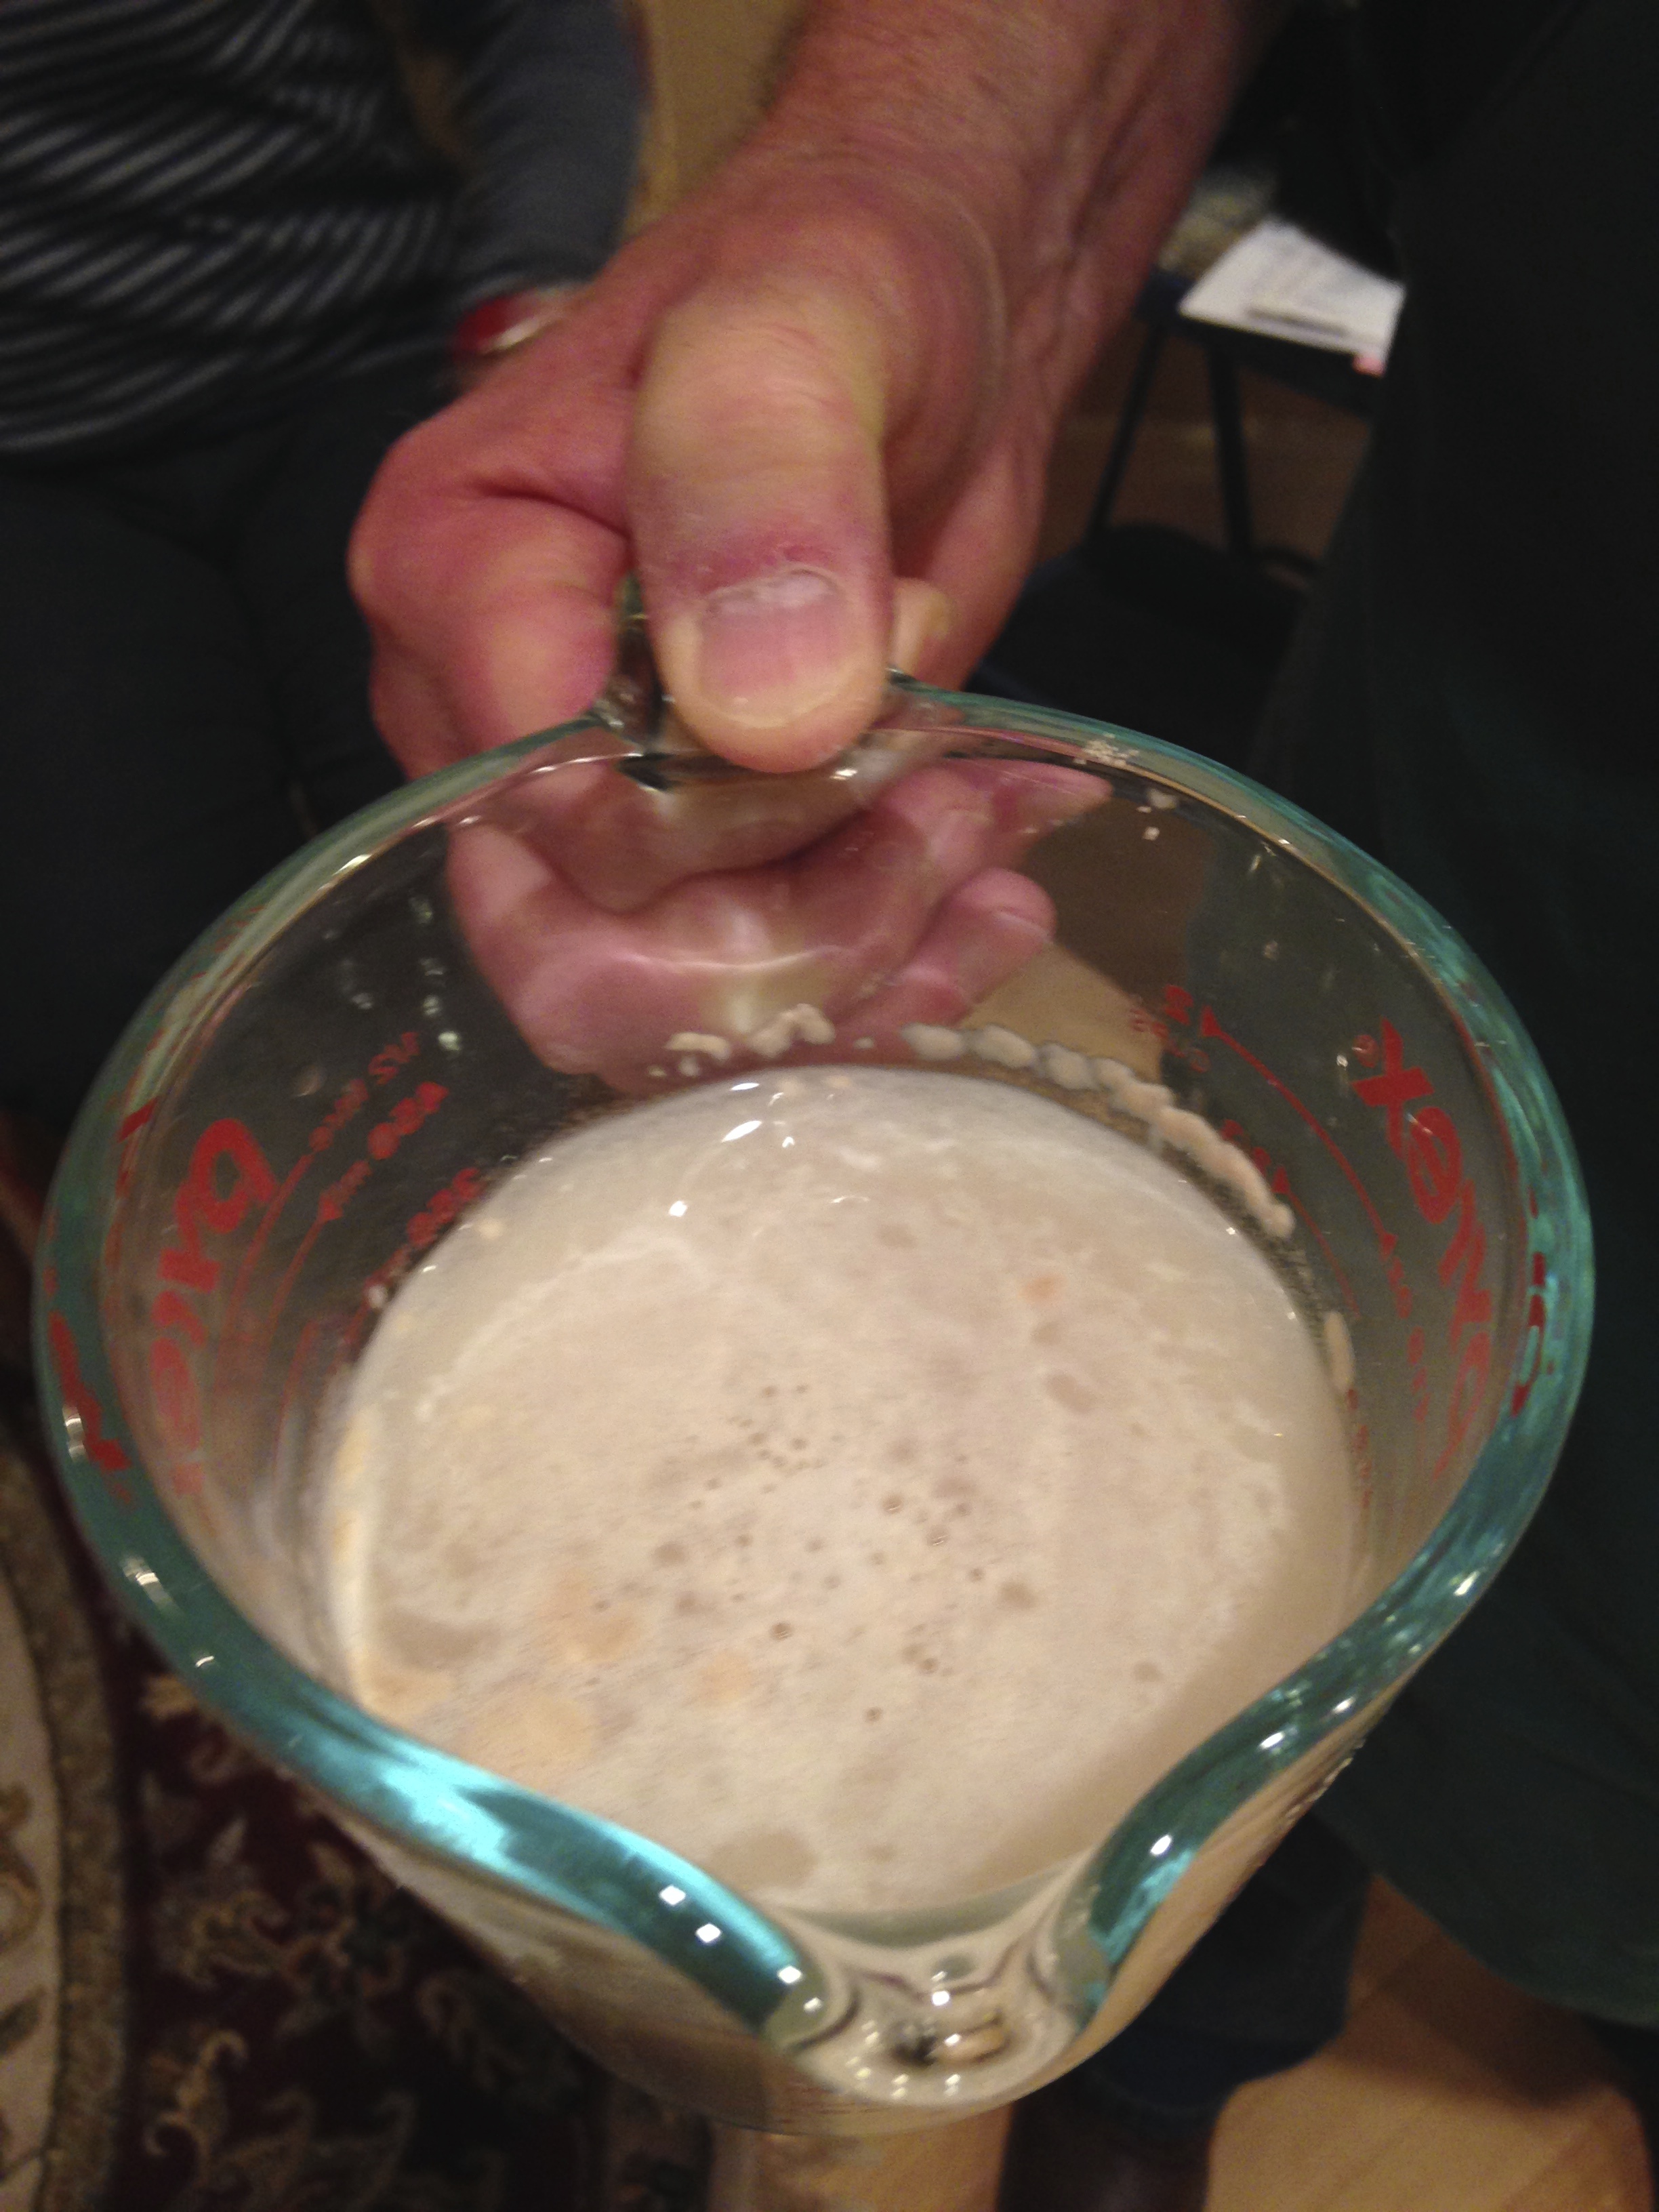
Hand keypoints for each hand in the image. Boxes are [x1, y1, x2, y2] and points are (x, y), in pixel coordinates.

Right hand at [350, 0, 1257, 1076]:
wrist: (926, 323)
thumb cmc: (842, 280)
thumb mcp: (802, 323)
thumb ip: (755, 483)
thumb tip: (761, 713)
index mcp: (461, 586)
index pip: (556, 825)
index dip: (731, 831)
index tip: (882, 730)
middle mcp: (496, 724)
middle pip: (594, 962)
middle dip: (800, 933)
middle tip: (955, 813)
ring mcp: (596, 804)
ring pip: (691, 1001)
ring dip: (872, 948)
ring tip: (991, 825)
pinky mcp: (703, 854)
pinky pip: (768, 986)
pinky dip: (898, 954)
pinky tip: (991, 879)